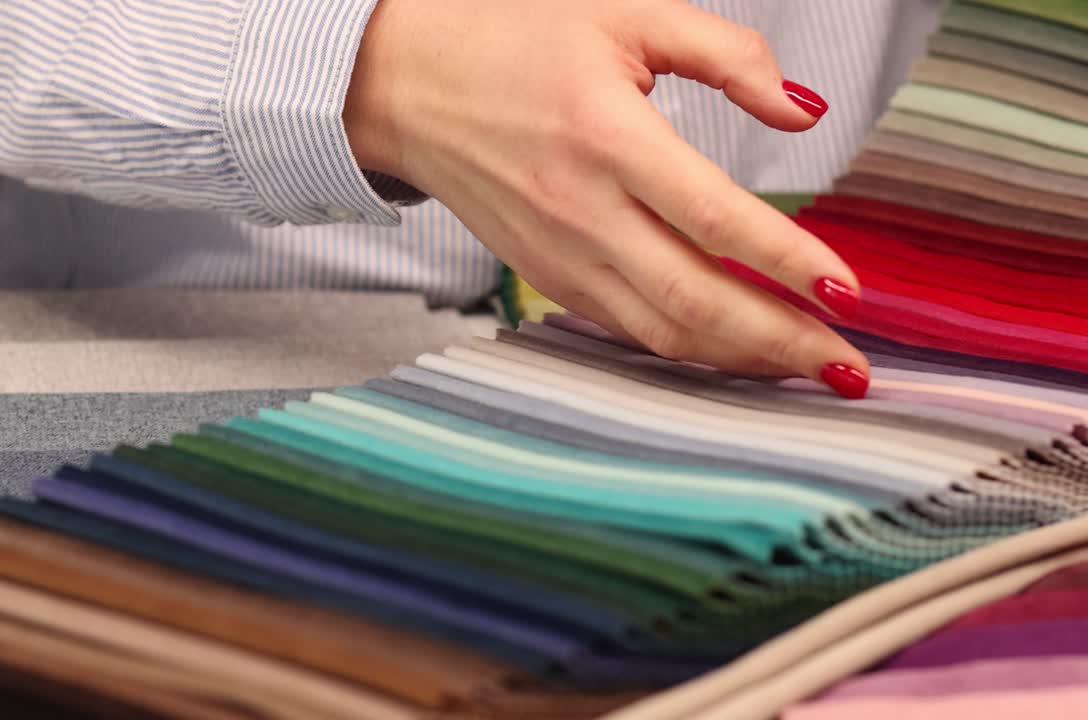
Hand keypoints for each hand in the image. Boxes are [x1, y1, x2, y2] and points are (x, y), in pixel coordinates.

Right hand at [344, 0, 870, 397]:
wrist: (407, 86)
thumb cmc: (513, 42)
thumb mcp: (625, 16)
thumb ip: (727, 55)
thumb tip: (803, 113)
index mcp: (607, 137)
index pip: (717, 220)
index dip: (791, 263)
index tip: (851, 293)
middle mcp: (581, 211)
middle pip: (696, 302)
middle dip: (783, 343)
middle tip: (851, 369)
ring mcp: (558, 256)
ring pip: (663, 333)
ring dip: (742, 361)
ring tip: (809, 369)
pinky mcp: (545, 277)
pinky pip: (628, 329)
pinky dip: (689, 348)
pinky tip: (736, 349)